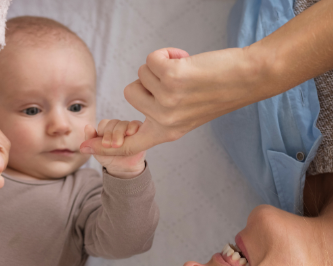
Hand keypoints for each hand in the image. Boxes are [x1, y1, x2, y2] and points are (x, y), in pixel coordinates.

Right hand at [81, 46, 264, 156]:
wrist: (248, 79)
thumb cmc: (218, 91)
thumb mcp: (187, 112)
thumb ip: (161, 112)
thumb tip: (136, 94)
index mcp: (166, 132)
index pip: (130, 143)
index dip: (105, 144)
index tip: (84, 145)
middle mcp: (164, 121)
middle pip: (130, 90)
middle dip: (150, 79)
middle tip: (179, 82)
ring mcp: (167, 100)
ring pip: (143, 72)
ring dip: (162, 65)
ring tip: (188, 71)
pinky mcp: (173, 79)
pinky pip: (153, 57)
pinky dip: (168, 52)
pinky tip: (188, 60)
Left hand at [83, 120, 146, 178]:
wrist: (124, 169)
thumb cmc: (110, 159)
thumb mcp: (97, 151)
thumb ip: (90, 140)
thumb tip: (87, 126)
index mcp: (107, 129)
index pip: (104, 123)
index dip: (103, 132)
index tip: (104, 144)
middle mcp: (118, 127)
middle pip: (114, 122)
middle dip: (110, 133)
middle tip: (110, 145)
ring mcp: (129, 128)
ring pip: (124, 123)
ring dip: (120, 132)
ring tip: (119, 144)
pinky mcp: (140, 131)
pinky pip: (136, 124)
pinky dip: (132, 127)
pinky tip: (130, 134)